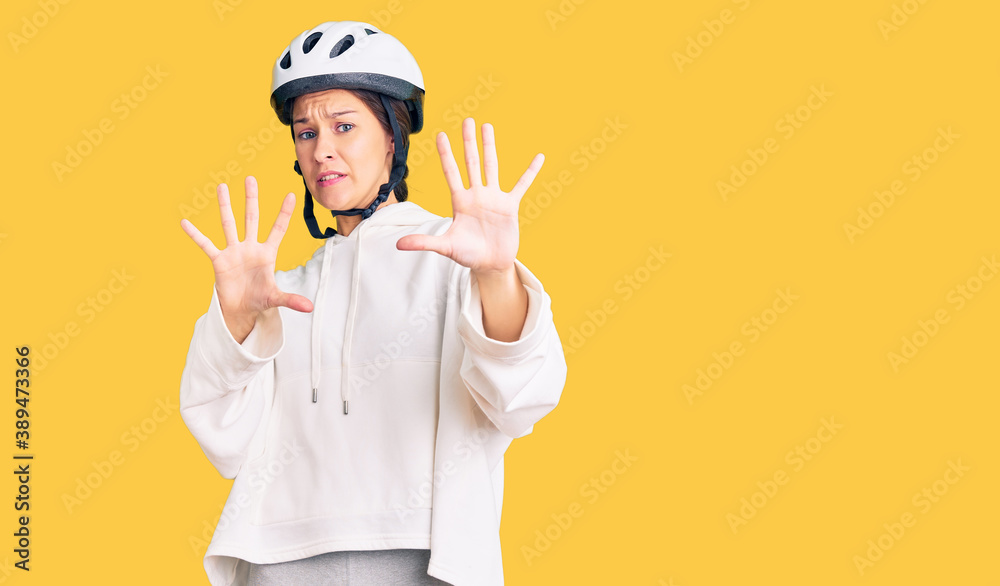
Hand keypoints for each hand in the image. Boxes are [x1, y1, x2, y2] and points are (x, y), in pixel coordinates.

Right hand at [181, 176, 312, 343]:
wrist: (241, 309)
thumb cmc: (260, 299)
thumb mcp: (275, 299)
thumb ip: (291, 300)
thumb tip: (309, 308)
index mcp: (267, 253)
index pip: (278, 229)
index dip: (284, 213)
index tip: (291, 194)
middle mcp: (250, 247)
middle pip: (251, 218)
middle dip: (251, 199)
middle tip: (250, 179)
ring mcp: (234, 252)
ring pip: (229, 224)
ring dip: (225, 206)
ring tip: (221, 186)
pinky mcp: (219, 260)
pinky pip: (206, 245)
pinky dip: (196, 235)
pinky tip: (185, 222)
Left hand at [395, 118, 543, 273]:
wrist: (490, 264)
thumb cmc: (467, 255)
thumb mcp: (446, 247)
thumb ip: (424, 242)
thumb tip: (398, 244)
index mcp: (460, 202)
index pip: (451, 172)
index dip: (446, 154)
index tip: (441, 135)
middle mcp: (476, 195)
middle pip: (471, 162)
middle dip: (469, 142)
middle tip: (468, 120)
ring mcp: (494, 198)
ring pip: (491, 166)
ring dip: (490, 146)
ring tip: (487, 126)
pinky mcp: (510, 206)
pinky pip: (522, 185)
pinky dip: (530, 172)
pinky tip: (538, 157)